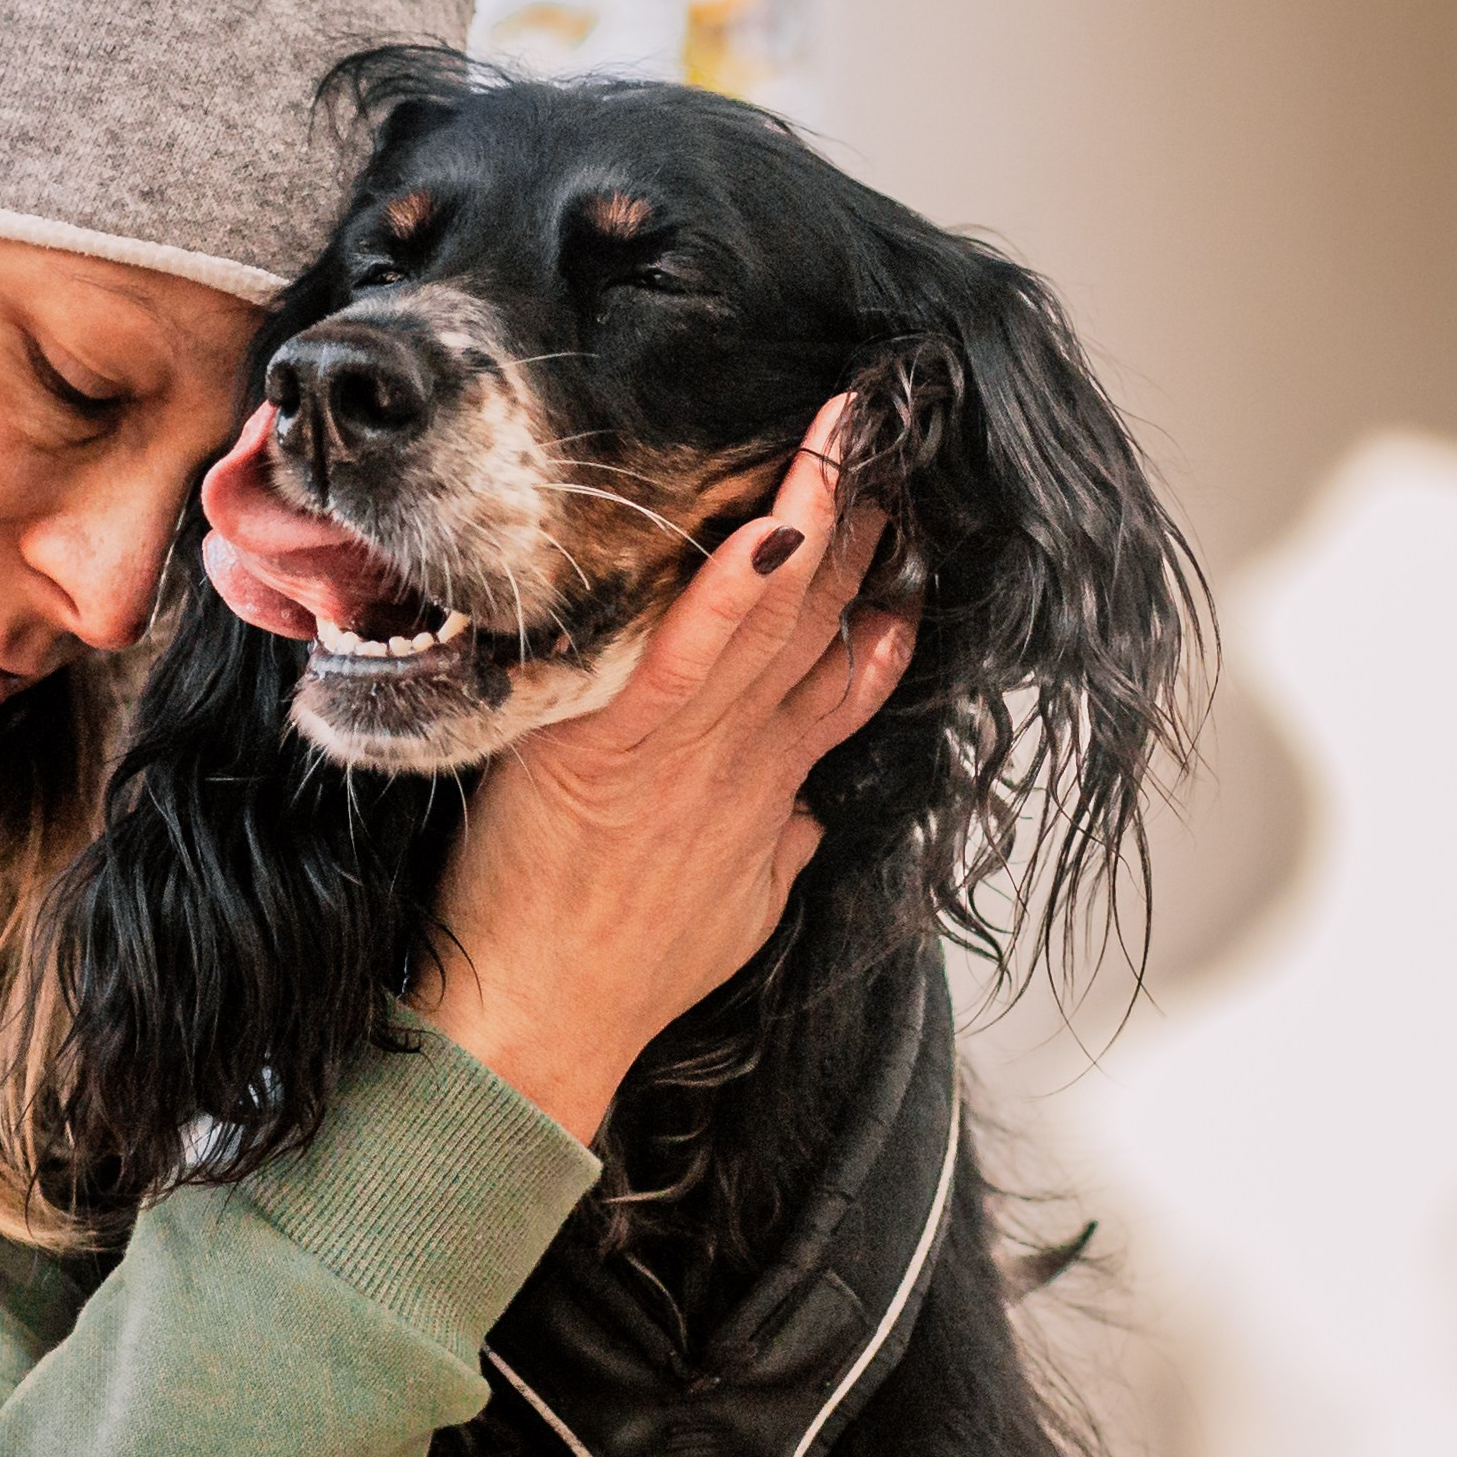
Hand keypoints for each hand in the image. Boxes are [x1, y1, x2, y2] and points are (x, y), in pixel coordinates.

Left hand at [409, 399, 917, 1141]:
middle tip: (896, 427)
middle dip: (868, 518)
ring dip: (817, 513)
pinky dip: (726, 587)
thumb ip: (777, 846)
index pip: (849, 669)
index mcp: (771, 784)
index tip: (916, 521)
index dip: (886, 593)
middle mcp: (749, 756)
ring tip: (849, 426)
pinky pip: (686, 652)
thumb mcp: (734, 910)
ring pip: (774, 615)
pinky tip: (764, 521)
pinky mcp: (617, 748)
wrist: (540, 1030)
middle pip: (827, 615)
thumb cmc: (620, 976)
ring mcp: (691, 750)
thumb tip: (806, 809)